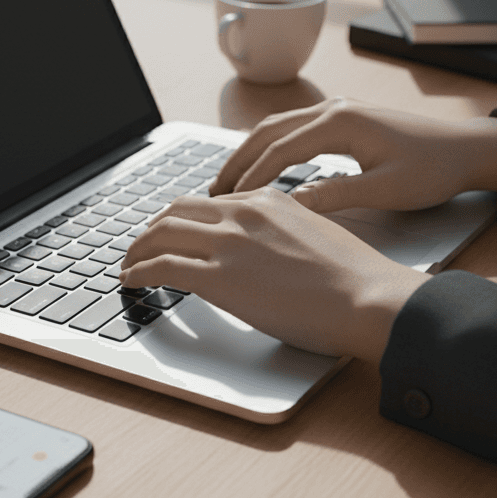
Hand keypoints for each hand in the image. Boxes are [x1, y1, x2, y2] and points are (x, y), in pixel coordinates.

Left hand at [119, 188, 429, 362]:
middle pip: (175, 210)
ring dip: (137, 250)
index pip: (208, 201)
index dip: (182, 219)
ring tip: (128, 265)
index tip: (173, 233)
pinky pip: (162, 267)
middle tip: (142, 247)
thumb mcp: (314, 233)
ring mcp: (229, 243)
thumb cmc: (353, 279)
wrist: (368, 298)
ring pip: (161, 234)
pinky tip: (131, 281)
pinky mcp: (220, 278)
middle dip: (152, 229)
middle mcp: (243, 212)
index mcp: (267, 199)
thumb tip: (262, 250)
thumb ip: (280, 231)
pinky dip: (138, 271)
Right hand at [209, 97, 496, 212]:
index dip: (251, 178)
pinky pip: (293, 128)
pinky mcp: (343, 118)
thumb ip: (336, 195)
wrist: (468, 149)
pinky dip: (268, 146)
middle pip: (268, 132)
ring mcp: (337, 110)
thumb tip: (292, 204)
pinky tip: (260, 166)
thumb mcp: (385, 191)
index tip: (228, 203)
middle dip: (237, 162)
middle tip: (211, 192)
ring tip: (227, 182)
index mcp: (341, 123)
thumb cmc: (433, 170)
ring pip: (277, 127)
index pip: (280, 150)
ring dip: (249, 152)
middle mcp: (334, 109)